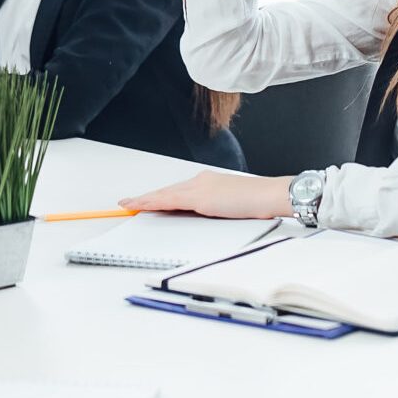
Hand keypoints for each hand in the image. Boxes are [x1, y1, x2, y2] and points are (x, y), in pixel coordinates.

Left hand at [119, 170, 291, 219]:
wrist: (270, 195)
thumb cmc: (259, 202)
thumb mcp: (233, 206)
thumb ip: (217, 208)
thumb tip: (207, 217)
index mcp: (210, 182)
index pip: (180, 190)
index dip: (161, 196)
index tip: (147, 200)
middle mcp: (201, 181)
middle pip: (168, 191)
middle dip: (149, 198)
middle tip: (129, 203)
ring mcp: (199, 187)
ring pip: (164, 194)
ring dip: (146, 200)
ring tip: (128, 205)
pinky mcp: (199, 197)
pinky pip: (168, 200)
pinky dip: (151, 202)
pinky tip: (140, 205)